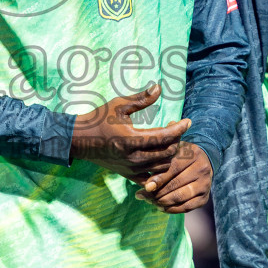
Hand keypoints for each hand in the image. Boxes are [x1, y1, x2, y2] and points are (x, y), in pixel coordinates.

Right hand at [71, 85, 190, 178]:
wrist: (79, 140)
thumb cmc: (99, 119)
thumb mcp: (119, 105)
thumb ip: (140, 99)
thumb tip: (158, 88)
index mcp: (131, 139)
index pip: (164, 136)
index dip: (179, 128)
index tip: (188, 121)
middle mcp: (132, 157)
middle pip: (167, 152)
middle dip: (177, 139)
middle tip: (175, 128)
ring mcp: (131, 168)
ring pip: (163, 166)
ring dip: (170, 154)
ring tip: (168, 141)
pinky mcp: (128, 175)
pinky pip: (151, 180)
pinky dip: (160, 172)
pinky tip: (161, 159)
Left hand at [135, 142, 211, 212]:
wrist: (202, 163)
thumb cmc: (180, 157)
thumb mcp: (171, 155)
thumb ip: (159, 166)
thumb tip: (148, 186)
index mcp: (193, 154)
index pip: (173, 168)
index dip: (158, 179)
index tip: (146, 188)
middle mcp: (201, 169)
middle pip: (176, 184)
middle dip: (157, 193)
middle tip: (143, 196)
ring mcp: (205, 185)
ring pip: (181, 197)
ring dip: (163, 202)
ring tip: (150, 201)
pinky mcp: (204, 198)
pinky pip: (187, 207)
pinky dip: (172, 209)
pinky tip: (161, 207)